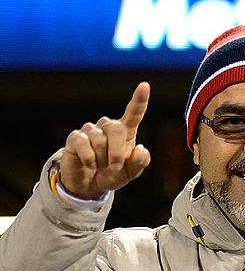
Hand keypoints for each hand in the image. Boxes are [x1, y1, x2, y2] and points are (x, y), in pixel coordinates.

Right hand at [59, 82, 151, 199]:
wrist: (88, 184)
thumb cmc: (112, 174)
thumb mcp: (131, 172)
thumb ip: (140, 162)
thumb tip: (140, 148)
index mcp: (126, 132)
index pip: (134, 113)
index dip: (139, 100)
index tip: (144, 86)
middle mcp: (108, 127)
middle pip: (116, 130)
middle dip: (117, 152)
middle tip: (114, 167)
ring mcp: (91, 130)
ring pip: (99, 140)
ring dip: (102, 159)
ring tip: (100, 166)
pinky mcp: (75, 137)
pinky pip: (83, 144)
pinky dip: (89, 158)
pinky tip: (89, 164)